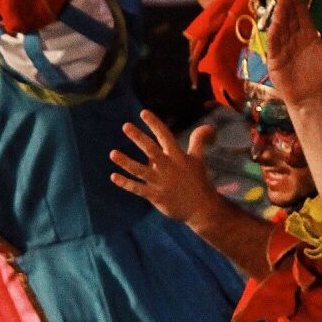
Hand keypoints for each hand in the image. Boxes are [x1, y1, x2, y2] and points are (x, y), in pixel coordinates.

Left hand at [109, 111, 221, 226]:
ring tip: (113, 153)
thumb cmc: (199, 181)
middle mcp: (168, 168)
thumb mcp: (198, 160)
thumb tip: (209, 127)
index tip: (144, 113)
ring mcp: (161, 182)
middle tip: (126, 126)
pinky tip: (113, 176)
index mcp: (178, 157)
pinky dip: (125, 183)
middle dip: (139, 138)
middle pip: (152, 150)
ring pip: (140, 171)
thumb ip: (198, 141)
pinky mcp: (156, 196)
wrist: (203, 209)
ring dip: (126, 162)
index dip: (155, 124)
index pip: (165, 137)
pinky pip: (138, 189)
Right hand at [264, 0, 321, 107]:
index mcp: (307, 35)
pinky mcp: (275, 59)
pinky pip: (274, 45)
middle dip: (286, 6)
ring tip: (279, 4)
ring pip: (280, 29)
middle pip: (289, 19)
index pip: (301, 16)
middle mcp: (294, 38)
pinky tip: (274, 25)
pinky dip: (273, 35)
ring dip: (279, 16)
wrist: (312, 97)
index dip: (297, 4)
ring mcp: (283, 48)